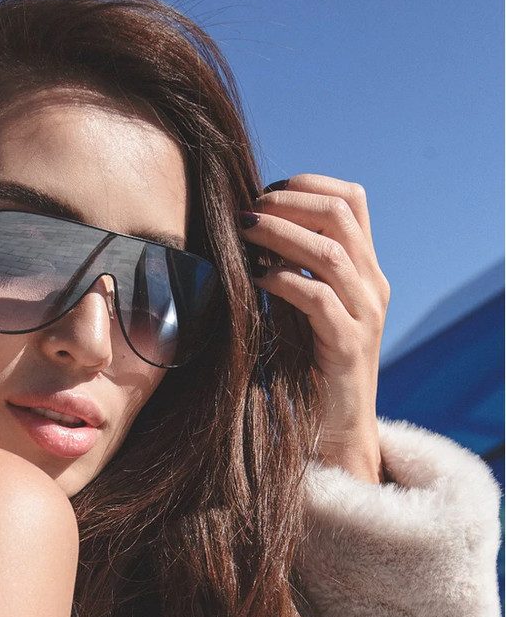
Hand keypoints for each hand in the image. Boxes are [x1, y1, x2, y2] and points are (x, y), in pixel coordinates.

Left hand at [241, 174, 389, 482]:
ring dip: (281, 234)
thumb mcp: (300, 307)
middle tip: (248, 211)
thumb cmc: (308, 366)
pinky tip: (255, 279)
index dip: (306, 187)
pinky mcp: (348, 347)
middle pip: (341, 215)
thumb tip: (246, 229)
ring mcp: (365, 316)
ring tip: (244, 233)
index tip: (264, 193)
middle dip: (289, 203)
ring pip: (331, 253)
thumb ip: (288, 269)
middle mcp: (372, 285)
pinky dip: (283, 281)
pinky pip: (319, 300)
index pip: (351, 200)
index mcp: (364, 269)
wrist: (335, 430)